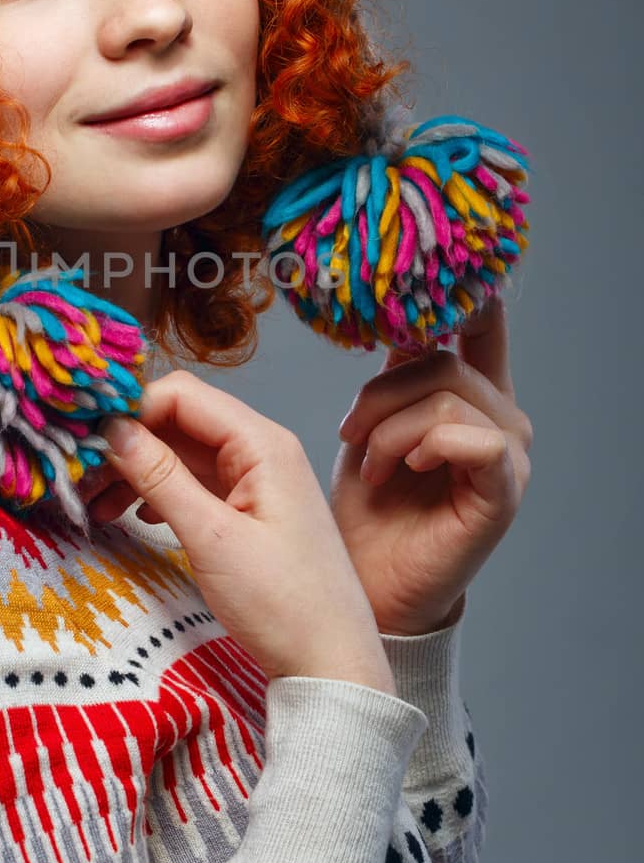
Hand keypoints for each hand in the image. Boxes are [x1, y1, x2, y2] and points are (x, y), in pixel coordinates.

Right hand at [87, 371, 394, 689]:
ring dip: (138, 471)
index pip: (183, 395)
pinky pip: (195, 482)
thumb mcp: (212, 537)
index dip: (131, 410)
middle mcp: (261, 449)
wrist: (331, 663)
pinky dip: (159, 493)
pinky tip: (133, 515)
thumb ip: (161, 477)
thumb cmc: (282, 603)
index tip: (86, 440)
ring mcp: (256, 480)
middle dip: (128, 443)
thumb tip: (113, 429)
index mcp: (262, 443)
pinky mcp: (249, 509)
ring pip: (182, 452)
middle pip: (180, 420)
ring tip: (96, 503)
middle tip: (80, 477)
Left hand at [330, 296, 532, 635]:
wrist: (369, 583)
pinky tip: (404, 473)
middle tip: (352, 433)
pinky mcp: (504, 489)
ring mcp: (510, 453)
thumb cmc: (369, 509)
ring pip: (447, 397)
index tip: (419, 279)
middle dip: (380, 394)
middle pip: (444, 359)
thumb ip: (395, 371)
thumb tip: (396, 312)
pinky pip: (470, 439)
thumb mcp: (373, 423)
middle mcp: (501, 417)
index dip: (462, 294)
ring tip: (374, 467)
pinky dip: (423, 448)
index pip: (482, 323)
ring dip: (390, 429)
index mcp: (472, 394)